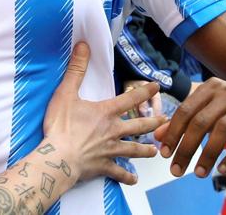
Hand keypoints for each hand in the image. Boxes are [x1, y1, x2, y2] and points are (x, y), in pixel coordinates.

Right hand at [43, 43, 165, 183]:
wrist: (59, 158)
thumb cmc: (62, 125)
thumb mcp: (66, 93)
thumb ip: (76, 69)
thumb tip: (83, 45)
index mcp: (106, 112)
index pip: (130, 99)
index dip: (145, 91)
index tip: (157, 86)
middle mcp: (113, 131)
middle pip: (139, 126)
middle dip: (153, 122)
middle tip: (165, 120)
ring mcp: (110, 150)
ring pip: (133, 150)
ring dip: (145, 150)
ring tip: (155, 150)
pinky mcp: (104, 166)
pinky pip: (119, 172)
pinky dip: (127, 176)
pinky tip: (134, 179)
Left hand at [153, 77, 225, 177]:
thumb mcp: (208, 106)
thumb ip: (184, 119)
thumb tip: (158, 136)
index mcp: (210, 87)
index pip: (185, 111)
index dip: (172, 133)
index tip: (164, 153)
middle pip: (200, 122)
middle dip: (186, 149)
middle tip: (176, 170)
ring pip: (220, 131)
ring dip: (207, 155)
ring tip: (198, 173)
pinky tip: (221, 169)